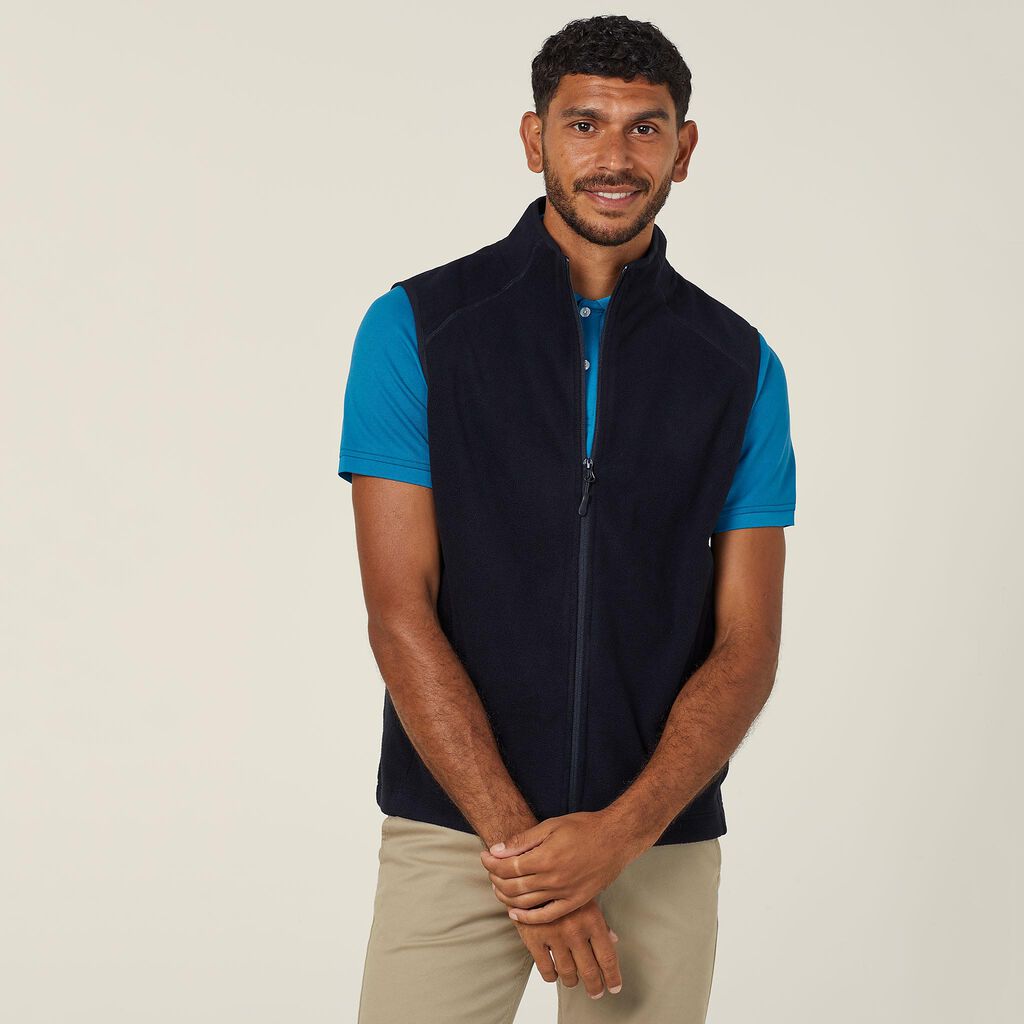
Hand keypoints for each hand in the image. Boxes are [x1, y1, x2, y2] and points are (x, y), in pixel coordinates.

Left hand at [480, 810, 645, 924]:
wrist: (615, 839)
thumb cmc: (584, 827)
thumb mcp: (551, 825)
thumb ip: (524, 840)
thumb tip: (498, 850)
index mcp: (545, 857)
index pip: (507, 867)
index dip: (491, 863)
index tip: (484, 856)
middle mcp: (553, 879)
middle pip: (513, 886)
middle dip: (495, 878)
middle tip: (490, 870)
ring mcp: (564, 893)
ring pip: (525, 903)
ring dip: (506, 896)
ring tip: (498, 886)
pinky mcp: (575, 902)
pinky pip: (546, 916)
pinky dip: (527, 917)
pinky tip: (515, 913)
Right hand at [511, 897, 622, 998]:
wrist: (530, 875)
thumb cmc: (563, 886)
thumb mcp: (585, 897)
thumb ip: (599, 920)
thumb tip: (613, 939)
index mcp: (591, 919)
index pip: (607, 957)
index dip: (612, 976)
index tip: (614, 987)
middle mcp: (574, 930)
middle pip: (589, 970)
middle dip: (594, 986)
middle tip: (595, 992)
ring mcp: (554, 936)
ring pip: (567, 973)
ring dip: (572, 981)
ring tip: (573, 981)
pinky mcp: (534, 940)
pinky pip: (546, 970)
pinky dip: (551, 976)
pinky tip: (554, 973)